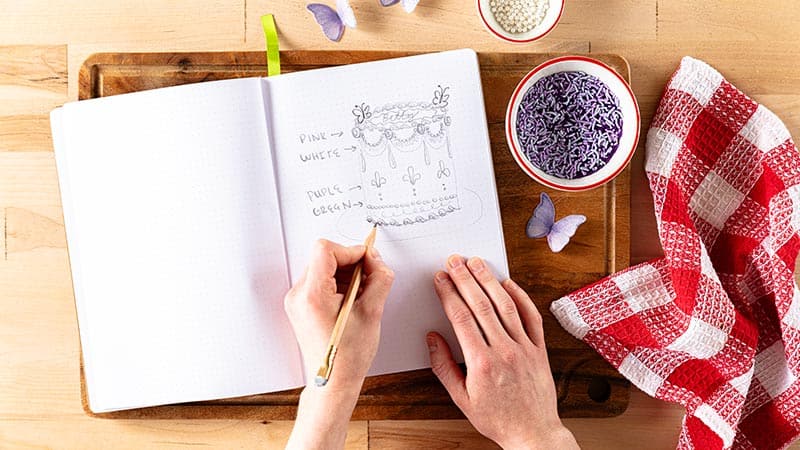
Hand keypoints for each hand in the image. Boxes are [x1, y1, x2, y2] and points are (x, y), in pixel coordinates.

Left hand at [285, 239, 393, 449]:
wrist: (333, 382)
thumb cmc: (348, 356)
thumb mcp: (372, 312)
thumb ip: (379, 278)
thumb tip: (376, 258)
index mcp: (312, 295)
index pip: (325, 250)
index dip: (351, 251)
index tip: (367, 260)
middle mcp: (298, 295)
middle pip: (324, 257)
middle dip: (350, 263)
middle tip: (369, 279)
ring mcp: (297, 301)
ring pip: (323, 268)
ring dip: (345, 274)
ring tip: (361, 294)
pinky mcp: (301, 306)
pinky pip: (320, 281)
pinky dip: (338, 284)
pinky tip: (351, 300)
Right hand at [427, 255, 578, 449]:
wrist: (532, 433)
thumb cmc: (497, 419)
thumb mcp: (461, 398)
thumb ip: (443, 366)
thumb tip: (432, 339)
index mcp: (481, 363)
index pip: (460, 317)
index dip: (448, 293)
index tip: (440, 279)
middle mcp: (504, 351)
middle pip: (481, 305)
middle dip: (465, 279)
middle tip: (454, 261)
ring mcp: (524, 347)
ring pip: (505, 305)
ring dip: (489, 281)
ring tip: (476, 263)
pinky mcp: (539, 349)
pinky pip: (531, 317)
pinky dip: (520, 297)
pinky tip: (508, 283)